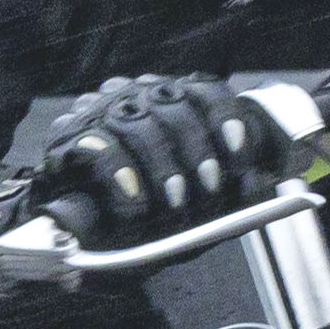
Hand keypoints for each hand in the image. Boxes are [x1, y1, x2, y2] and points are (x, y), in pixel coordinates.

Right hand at [15, 75, 281, 241]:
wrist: (70, 238)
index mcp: (168, 104)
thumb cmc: (137, 218)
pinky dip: (123, 173)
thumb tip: (263, 186)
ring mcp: (98, 114)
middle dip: (198, 150)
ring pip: (139, 123)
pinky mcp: (66, 139)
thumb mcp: (191, 209)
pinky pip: (99, 145)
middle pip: (174, 104)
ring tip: (173, 204)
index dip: (226, 117)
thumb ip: (225, 196)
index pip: (204, 90)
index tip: (240, 152)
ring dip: (163, 167)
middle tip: (208, 188)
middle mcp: (134, 98)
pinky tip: (134, 201)